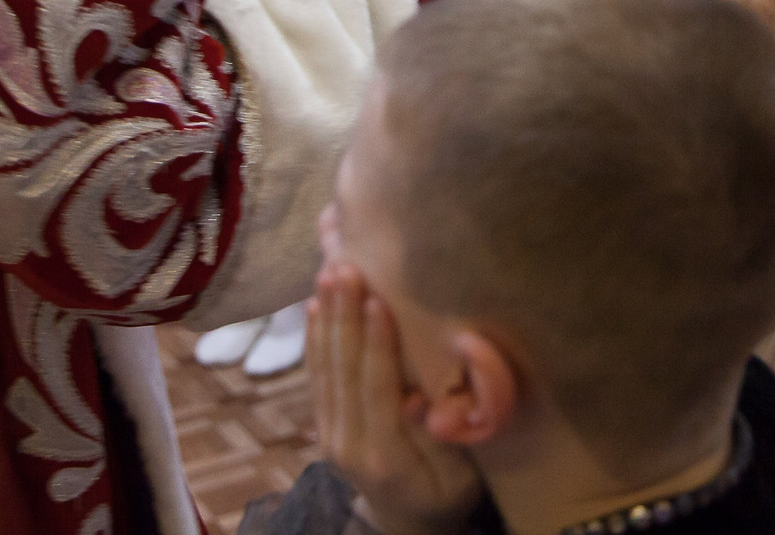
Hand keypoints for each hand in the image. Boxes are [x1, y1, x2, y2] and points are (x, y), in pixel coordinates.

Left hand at [310, 265, 481, 534]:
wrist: (407, 524)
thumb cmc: (446, 494)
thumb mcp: (459, 477)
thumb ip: (441, 440)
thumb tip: (416, 398)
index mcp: (384, 454)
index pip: (376, 387)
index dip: (375, 342)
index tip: (377, 298)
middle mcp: (347, 443)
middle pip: (343, 369)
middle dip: (344, 314)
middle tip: (346, 265)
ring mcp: (329, 434)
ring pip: (324, 366)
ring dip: (327, 315)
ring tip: (330, 269)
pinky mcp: (324, 425)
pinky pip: (316, 374)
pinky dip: (315, 335)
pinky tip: (315, 303)